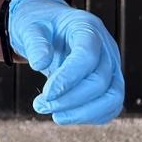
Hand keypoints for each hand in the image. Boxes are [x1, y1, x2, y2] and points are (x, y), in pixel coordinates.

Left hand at [8, 0, 124, 125]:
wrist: (48, 28)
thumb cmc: (39, 25)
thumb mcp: (29, 26)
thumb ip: (35, 43)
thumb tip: (39, 64)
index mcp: (87, 27)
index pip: (87, 56)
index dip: (69, 79)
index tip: (47, 95)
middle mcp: (106, 47)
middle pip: (100, 81)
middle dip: (70, 100)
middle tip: (40, 105)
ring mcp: (112, 66)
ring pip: (112, 98)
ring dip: (83, 113)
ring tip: (54, 115)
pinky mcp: (111, 82)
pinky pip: (110, 106)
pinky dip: (91, 116)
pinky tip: (67, 115)